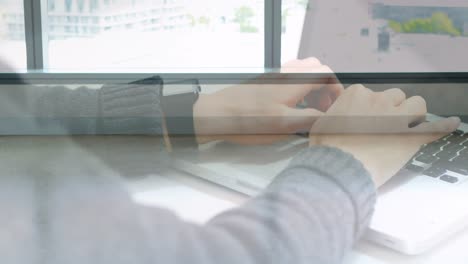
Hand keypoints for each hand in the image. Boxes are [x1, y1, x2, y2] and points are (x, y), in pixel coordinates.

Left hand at [194, 58, 343, 144]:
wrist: (215, 114)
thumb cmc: (246, 121)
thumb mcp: (283, 125)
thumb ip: (309, 119)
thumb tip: (328, 117)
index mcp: (293, 82)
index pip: (325, 73)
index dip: (336, 89)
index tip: (335, 106)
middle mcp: (284, 74)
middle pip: (315, 69)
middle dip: (326, 87)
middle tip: (324, 107)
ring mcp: (273, 77)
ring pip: (302, 72)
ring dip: (312, 86)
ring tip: (310, 108)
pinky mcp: (264, 82)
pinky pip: (289, 78)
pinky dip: (298, 88)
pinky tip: (291, 106)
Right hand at [309, 84, 459, 186]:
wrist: (340, 168)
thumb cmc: (327, 149)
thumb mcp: (318, 126)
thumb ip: (328, 115)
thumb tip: (326, 115)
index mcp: (356, 94)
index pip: (370, 94)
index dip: (369, 108)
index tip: (365, 120)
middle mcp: (379, 100)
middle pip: (393, 96)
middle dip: (390, 109)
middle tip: (383, 126)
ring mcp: (398, 116)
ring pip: (415, 104)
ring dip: (412, 113)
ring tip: (406, 126)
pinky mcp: (412, 135)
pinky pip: (435, 126)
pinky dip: (443, 125)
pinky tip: (450, 123)